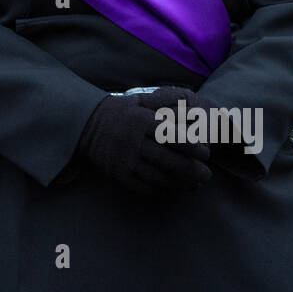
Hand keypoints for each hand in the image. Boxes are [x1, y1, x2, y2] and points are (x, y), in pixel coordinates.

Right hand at [78, 87, 212, 193]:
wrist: (85, 124)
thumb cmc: (120, 111)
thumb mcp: (140, 101)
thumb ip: (165, 105)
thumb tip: (194, 111)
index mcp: (140, 121)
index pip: (171, 136)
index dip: (192, 146)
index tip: (206, 153)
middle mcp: (132, 141)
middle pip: (168, 160)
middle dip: (192, 170)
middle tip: (207, 174)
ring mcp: (125, 160)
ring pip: (159, 177)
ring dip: (181, 183)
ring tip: (196, 184)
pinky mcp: (119, 175)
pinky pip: (145, 187)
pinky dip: (163, 190)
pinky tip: (176, 189)